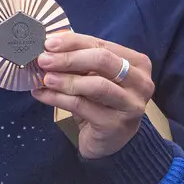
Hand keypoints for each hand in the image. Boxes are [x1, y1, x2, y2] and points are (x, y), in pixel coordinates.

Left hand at [32, 32, 155, 158]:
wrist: (108, 141)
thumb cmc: (100, 102)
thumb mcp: (92, 76)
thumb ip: (78, 61)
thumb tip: (47, 49)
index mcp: (137, 63)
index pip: (102, 44)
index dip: (73, 42)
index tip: (48, 43)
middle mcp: (140, 82)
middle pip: (103, 60)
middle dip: (69, 58)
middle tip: (44, 60)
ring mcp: (131, 105)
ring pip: (96, 85)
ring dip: (66, 80)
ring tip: (45, 79)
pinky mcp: (116, 124)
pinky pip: (83, 106)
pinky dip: (58, 98)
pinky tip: (42, 94)